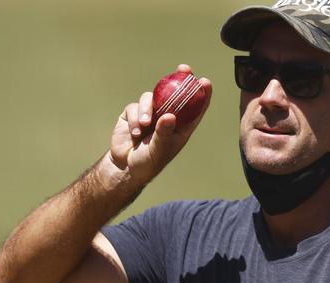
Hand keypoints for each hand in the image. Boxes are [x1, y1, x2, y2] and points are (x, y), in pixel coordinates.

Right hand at [108, 64, 211, 184]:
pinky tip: (134, 133)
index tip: (205, 81)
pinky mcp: (133, 114)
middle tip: (183, 68)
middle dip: (179, 79)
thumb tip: (170, 115)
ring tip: (144, 125)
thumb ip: (163, 133)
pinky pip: (134, 107)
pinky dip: (135, 117)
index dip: (201, 94)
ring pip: (151, 97)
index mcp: (181, 127)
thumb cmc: (149, 162)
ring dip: (147, 108)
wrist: (125, 167)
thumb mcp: (159, 150)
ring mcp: (150, 114)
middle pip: (175, 93)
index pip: (195, 108)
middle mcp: (167, 117)